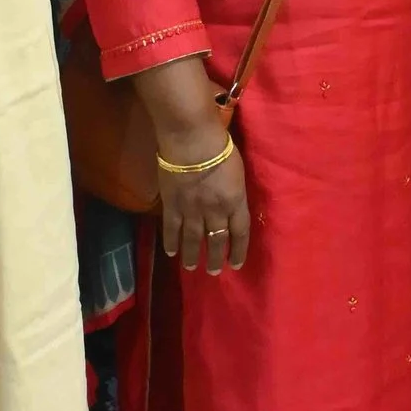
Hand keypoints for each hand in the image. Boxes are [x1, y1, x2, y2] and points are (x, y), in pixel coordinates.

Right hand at [158, 123, 250, 273]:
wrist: (191, 139)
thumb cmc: (219, 147)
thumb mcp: (238, 171)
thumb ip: (234, 191)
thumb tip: (231, 203)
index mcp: (235, 202)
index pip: (240, 232)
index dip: (238, 250)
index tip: (236, 264)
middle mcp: (216, 212)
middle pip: (216, 240)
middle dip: (215, 258)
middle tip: (212, 272)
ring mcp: (192, 210)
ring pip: (193, 240)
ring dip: (192, 255)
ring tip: (192, 267)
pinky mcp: (172, 205)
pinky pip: (171, 229)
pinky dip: (171, 242)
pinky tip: (171, 252)